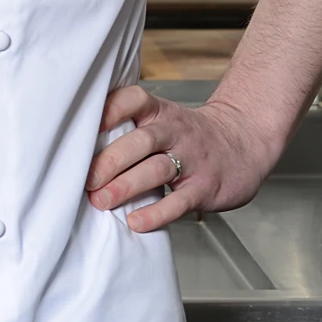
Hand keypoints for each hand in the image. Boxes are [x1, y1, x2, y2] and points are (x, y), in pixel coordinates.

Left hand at [83, 85, 289, 233]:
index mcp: (159, 113)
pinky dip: (156, 212)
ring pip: (157, 170)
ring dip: (126, 186)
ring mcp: (192, 159)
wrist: (244, 143)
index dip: (110, 109)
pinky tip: (136, 221)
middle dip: (110, 160)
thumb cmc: (189, 135)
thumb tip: (77, 149)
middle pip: (141, 141)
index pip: (134, 100)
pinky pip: (179, 201)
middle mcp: (175, 132)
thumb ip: (128, 127)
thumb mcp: (163, 119)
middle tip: (86, 180)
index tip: (85, 125)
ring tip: (102, 201)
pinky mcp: (205, 188)